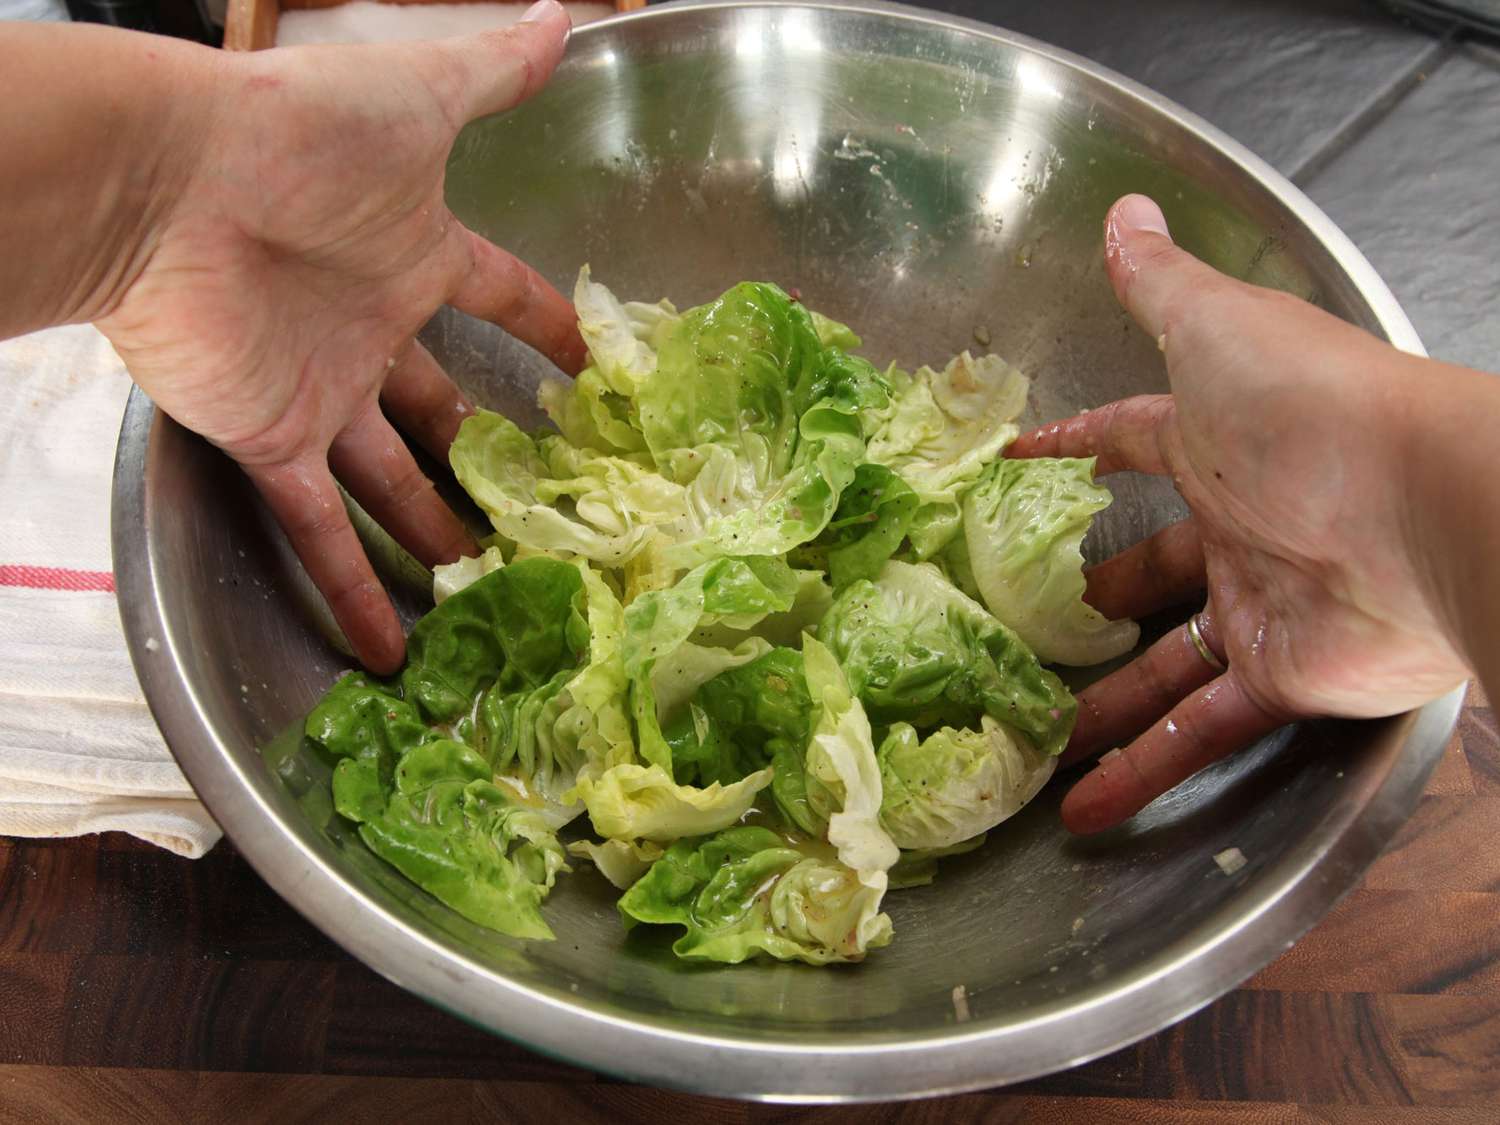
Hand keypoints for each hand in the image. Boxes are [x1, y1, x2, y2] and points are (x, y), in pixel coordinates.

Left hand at [95, 2, 585, 673]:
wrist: (167, 183)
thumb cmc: (297, 135)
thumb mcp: (414, 99)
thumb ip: (488, 74)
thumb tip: (558, 18)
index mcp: (413, 253)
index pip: (496, 297)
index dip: (544, 327)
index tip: (590, 369)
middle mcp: (373, 328)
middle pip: (444, 407)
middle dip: (488, 457)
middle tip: (542, 507)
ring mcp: (324, 390)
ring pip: (391, 477)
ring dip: (433, 531)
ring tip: (484, 582)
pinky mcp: (271, 437)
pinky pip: (319, 524)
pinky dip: (354, 587)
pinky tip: (394, 647)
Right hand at [1009, 194, 1469, 833]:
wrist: (1424, 510)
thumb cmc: (1310, 409)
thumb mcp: (1218, 331)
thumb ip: (1160, 283)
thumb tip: (1122, 209)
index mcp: (1219, 438)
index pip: (1133, 441)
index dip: (1075, 450)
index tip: (1014, 468)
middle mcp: (1238, 521)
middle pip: (1145, 567)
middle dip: (1087, 598)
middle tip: (1018, 626)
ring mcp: (1260, 603)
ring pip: (1161, 662)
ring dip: (1100, 705)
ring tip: (1028, 736)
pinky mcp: (1283, 676)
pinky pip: (1201, 728)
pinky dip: (1145, 770)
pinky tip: (1084, 806)